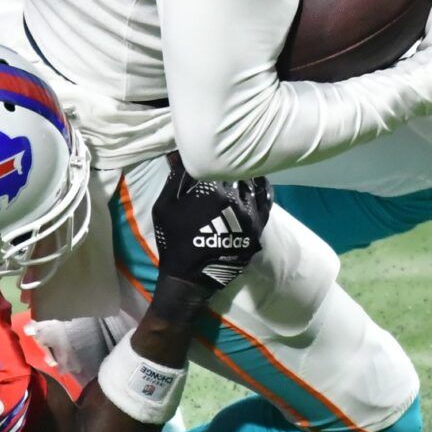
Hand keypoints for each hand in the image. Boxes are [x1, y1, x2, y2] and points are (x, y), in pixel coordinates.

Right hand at [152, 162, 270, 293]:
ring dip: (245, 176)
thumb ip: (176, 178)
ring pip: (252, 183)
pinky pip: (266, 201)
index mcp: (211, 190)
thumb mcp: (165, 205)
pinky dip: (262, 188)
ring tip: (239, 170)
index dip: (212, 159)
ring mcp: (250, 214)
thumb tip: (180, 153)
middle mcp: (235, 199)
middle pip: (237, 172)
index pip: (218, 162)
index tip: (207, 157)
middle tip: (224, 162)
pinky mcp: (258, 227)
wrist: (189, 277)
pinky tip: (258, 182)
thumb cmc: (173, 239)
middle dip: (229, 166)